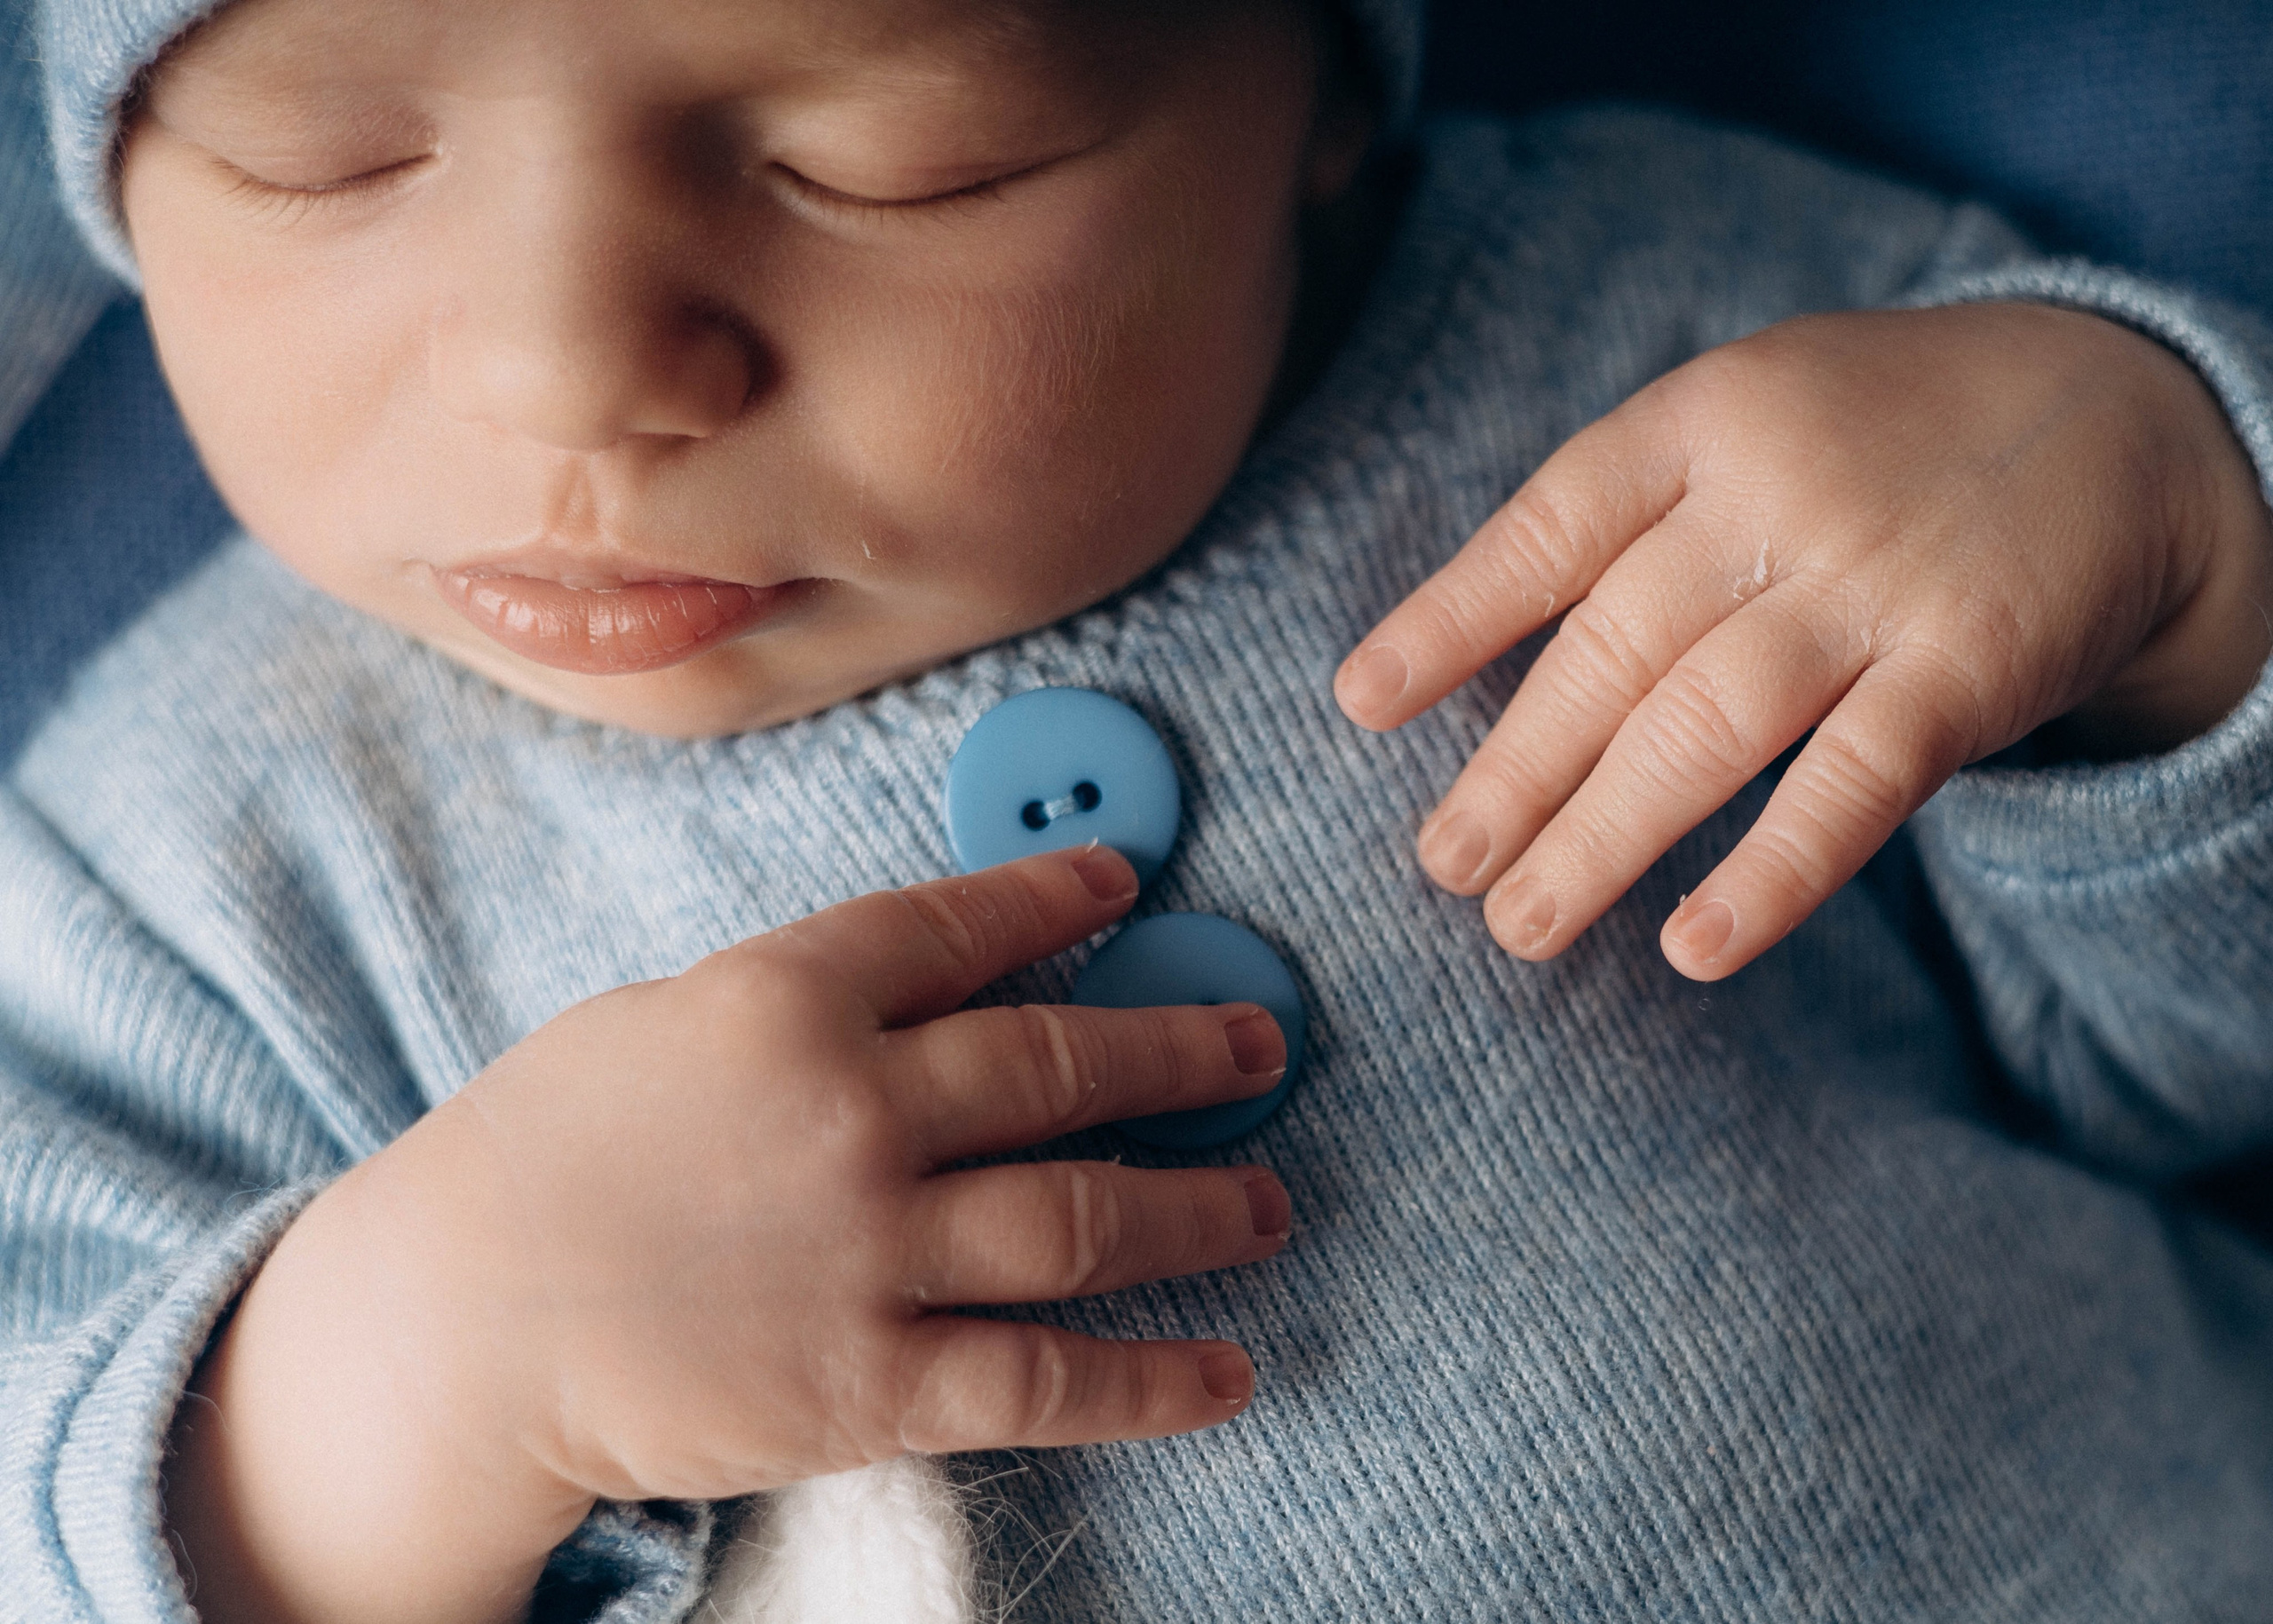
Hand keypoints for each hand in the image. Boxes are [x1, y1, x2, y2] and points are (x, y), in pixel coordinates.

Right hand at [165, 846, 1289, 1623]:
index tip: (1126, 884)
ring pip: (1083, 1218)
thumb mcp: (663, 1021)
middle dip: (1180, 1050)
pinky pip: (1042, 1379)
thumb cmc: (541, 1154)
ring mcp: (866, 1250)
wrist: (450, 1325)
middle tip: (1255, 1045)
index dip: (1059, 896)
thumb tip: (935, 984)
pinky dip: (1149, 1382)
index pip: (964, 925)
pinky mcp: (865, 1384)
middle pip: (1060, 1064)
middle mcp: (850, 1110)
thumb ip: (803, 997)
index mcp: (786, 997)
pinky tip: (1227, 1374)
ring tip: (1267, 1201)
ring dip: (1200, 1207)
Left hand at [1335, 303, 2272, 979]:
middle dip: (1514, 771)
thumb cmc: (1878, 436)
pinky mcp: (1969, 666)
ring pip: (1707, 727)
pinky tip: (1694, 948)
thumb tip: (1483, 658)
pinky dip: (1773, 871)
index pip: (1553, 525)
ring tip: (1518, 924)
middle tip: (1442, 867)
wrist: (2120, 412)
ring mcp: (1873, 582)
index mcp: (1702, 421)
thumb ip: (1637, 513)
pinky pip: (1854, 785)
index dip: (1452, 617)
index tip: (1363, 702)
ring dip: (1601, 837)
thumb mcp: (1751, 415)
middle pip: (1612, 651)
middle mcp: (1775, 496)